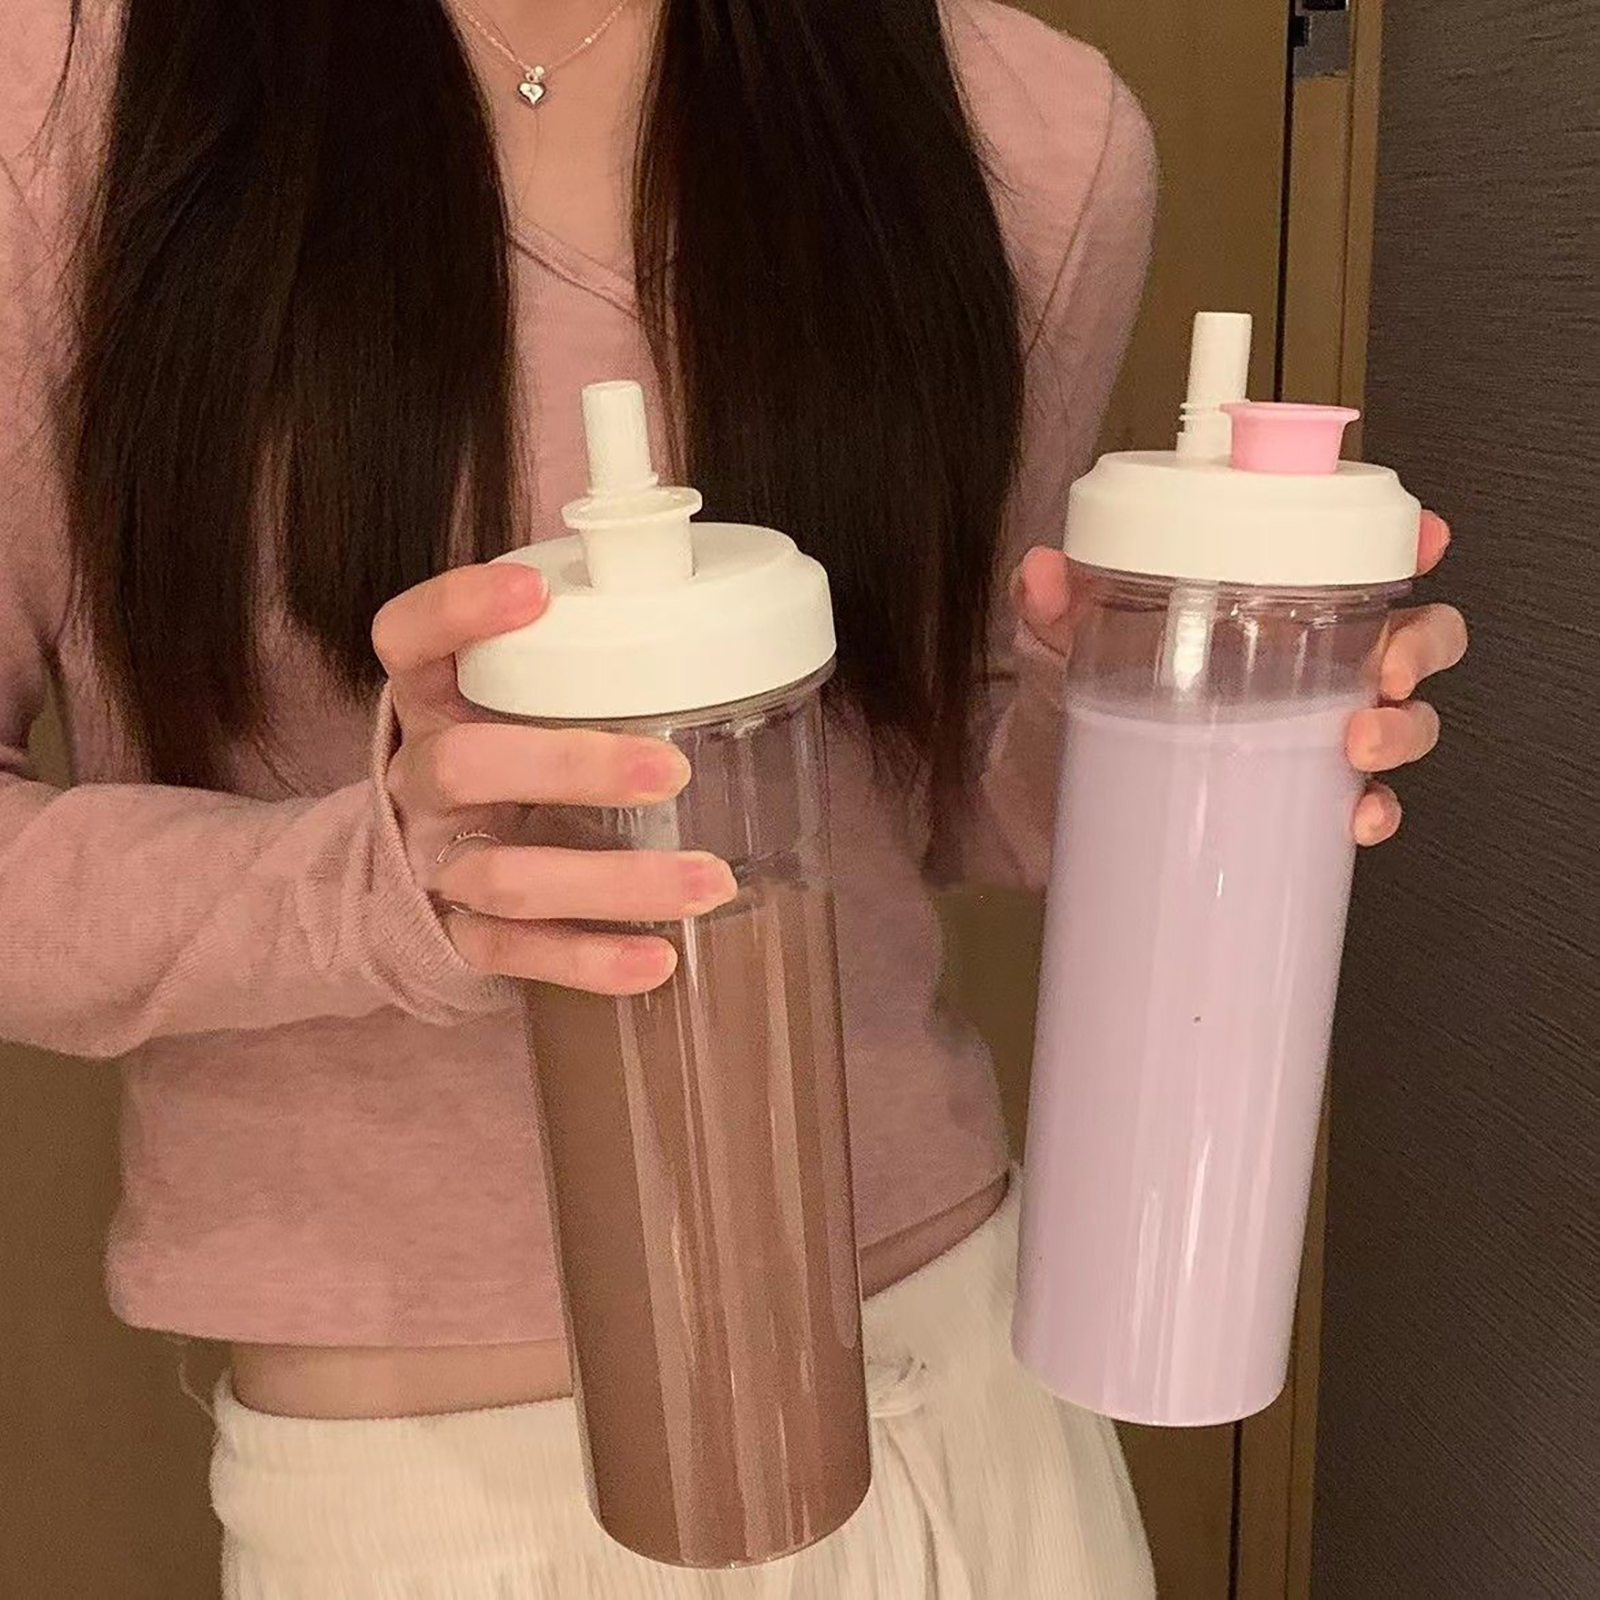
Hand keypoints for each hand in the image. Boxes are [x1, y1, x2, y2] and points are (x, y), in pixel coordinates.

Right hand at [372, 563, 735, 994]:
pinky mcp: (454, 939)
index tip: (535, 591)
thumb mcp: (494, 708)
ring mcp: (432, 864)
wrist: (389, 889)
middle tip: (672, 769)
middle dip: (570, 765)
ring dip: (615, 881)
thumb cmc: (487, 771)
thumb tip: (701, 629)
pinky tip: (660, 959)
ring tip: (710, 879)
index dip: (457, 610)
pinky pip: (518, 954)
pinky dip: (591, 962)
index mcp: (428, 705)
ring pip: (506, 877)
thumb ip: (559, 671)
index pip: (407, 638)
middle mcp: (419, 781)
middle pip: (462, 765)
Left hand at [1011, 511, 1468, 846]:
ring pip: (1401, 722)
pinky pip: (1361, 807)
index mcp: (1261, 607)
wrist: (1040, 800)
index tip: (1426, 539)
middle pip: (1409, 640)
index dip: (1410, 542)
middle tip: (1387, 671)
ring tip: (1358, 746)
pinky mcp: (1290, 803)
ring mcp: (1303, 737)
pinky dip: (1373, 814)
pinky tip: (1354, 819)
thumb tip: (1039, 572)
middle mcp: (1300, 668)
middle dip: (1421, 648)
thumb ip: (1046, 604)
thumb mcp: (1054, 642)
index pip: (1355, 557)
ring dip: (1402, 732)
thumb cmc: (1068, 702)